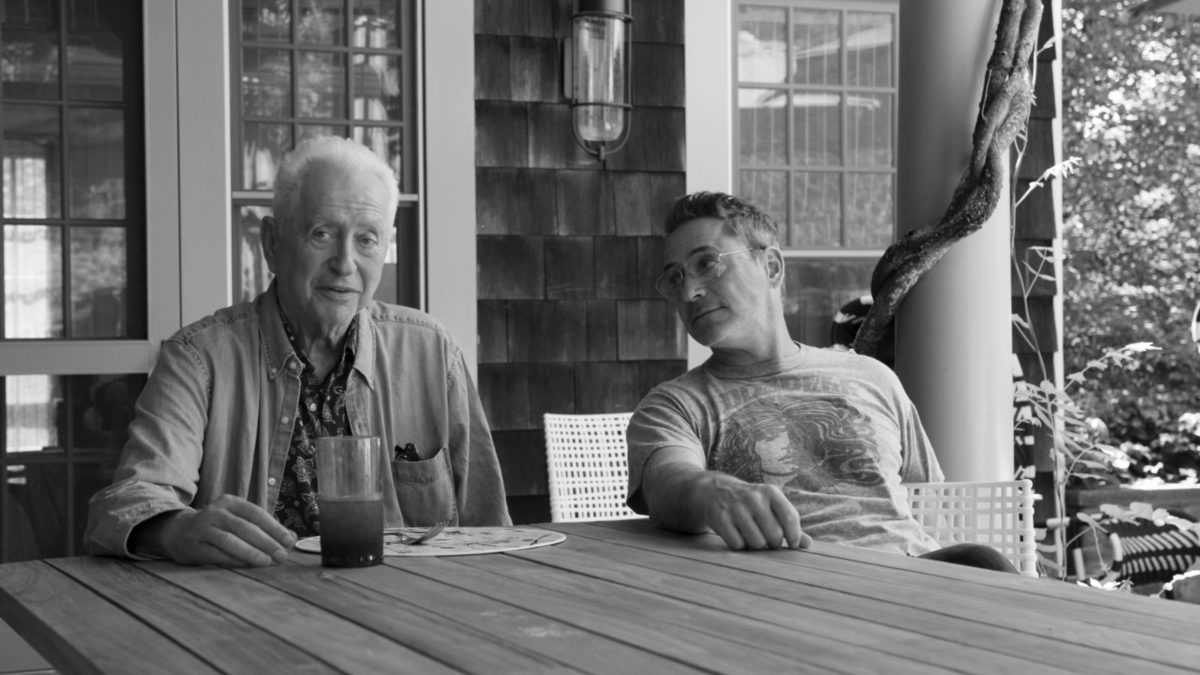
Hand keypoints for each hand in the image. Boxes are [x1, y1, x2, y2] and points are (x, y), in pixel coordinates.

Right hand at [150, 495, 296, 566]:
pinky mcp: (193, 546)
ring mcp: (202, 528)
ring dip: (251, 552)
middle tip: (282, 555)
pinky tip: (247, 565)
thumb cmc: (218, 526)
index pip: (256, 513)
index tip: (289, 541)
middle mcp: (215, 512)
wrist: (178, 532)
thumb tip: (292, 538)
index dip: (274, 528)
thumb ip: (264, 527)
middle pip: (245, 527)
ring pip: (230, 540)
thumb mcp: (238, 520)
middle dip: (267, 542)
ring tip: (267, 562)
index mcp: (230, 502)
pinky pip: (216, 554)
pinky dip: (233, 560)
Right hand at [700, 474, 811, 550]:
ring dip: (756, 546)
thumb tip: (808, 544)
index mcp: (770, 492)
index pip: (790, 517)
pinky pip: (738, 545)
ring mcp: (735, 508)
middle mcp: (753, 498)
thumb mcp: (770, 505)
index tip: (791, 544)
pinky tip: (738, 536)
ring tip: (752, 537)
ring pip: (757, 543)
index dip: (794, 536)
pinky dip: (740, 546)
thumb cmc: (751, 503)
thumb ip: (789, 523)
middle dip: (773, 543)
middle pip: (774, 535)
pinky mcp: (720, 519)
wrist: (714, 490)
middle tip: (767, 540)